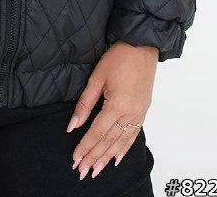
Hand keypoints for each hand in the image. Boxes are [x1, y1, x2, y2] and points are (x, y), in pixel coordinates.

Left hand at [66, 41, 157, 178]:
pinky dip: (125, 148)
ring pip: (122, 141)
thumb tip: (73, 125)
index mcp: (117, 105)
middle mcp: (130, 113)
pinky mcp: (143, 110)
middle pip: (109, 141)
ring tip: (97, 170)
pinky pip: (134, 135)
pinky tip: (117, 158)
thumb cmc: (119, 57)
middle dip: (95, 157)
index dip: (86, 147)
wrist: (142, 45)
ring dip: (108, 157)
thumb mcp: (97, 77)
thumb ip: (85, 103)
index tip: (75, 159)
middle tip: (83, 172)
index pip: (97, 132)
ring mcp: (139, 113)